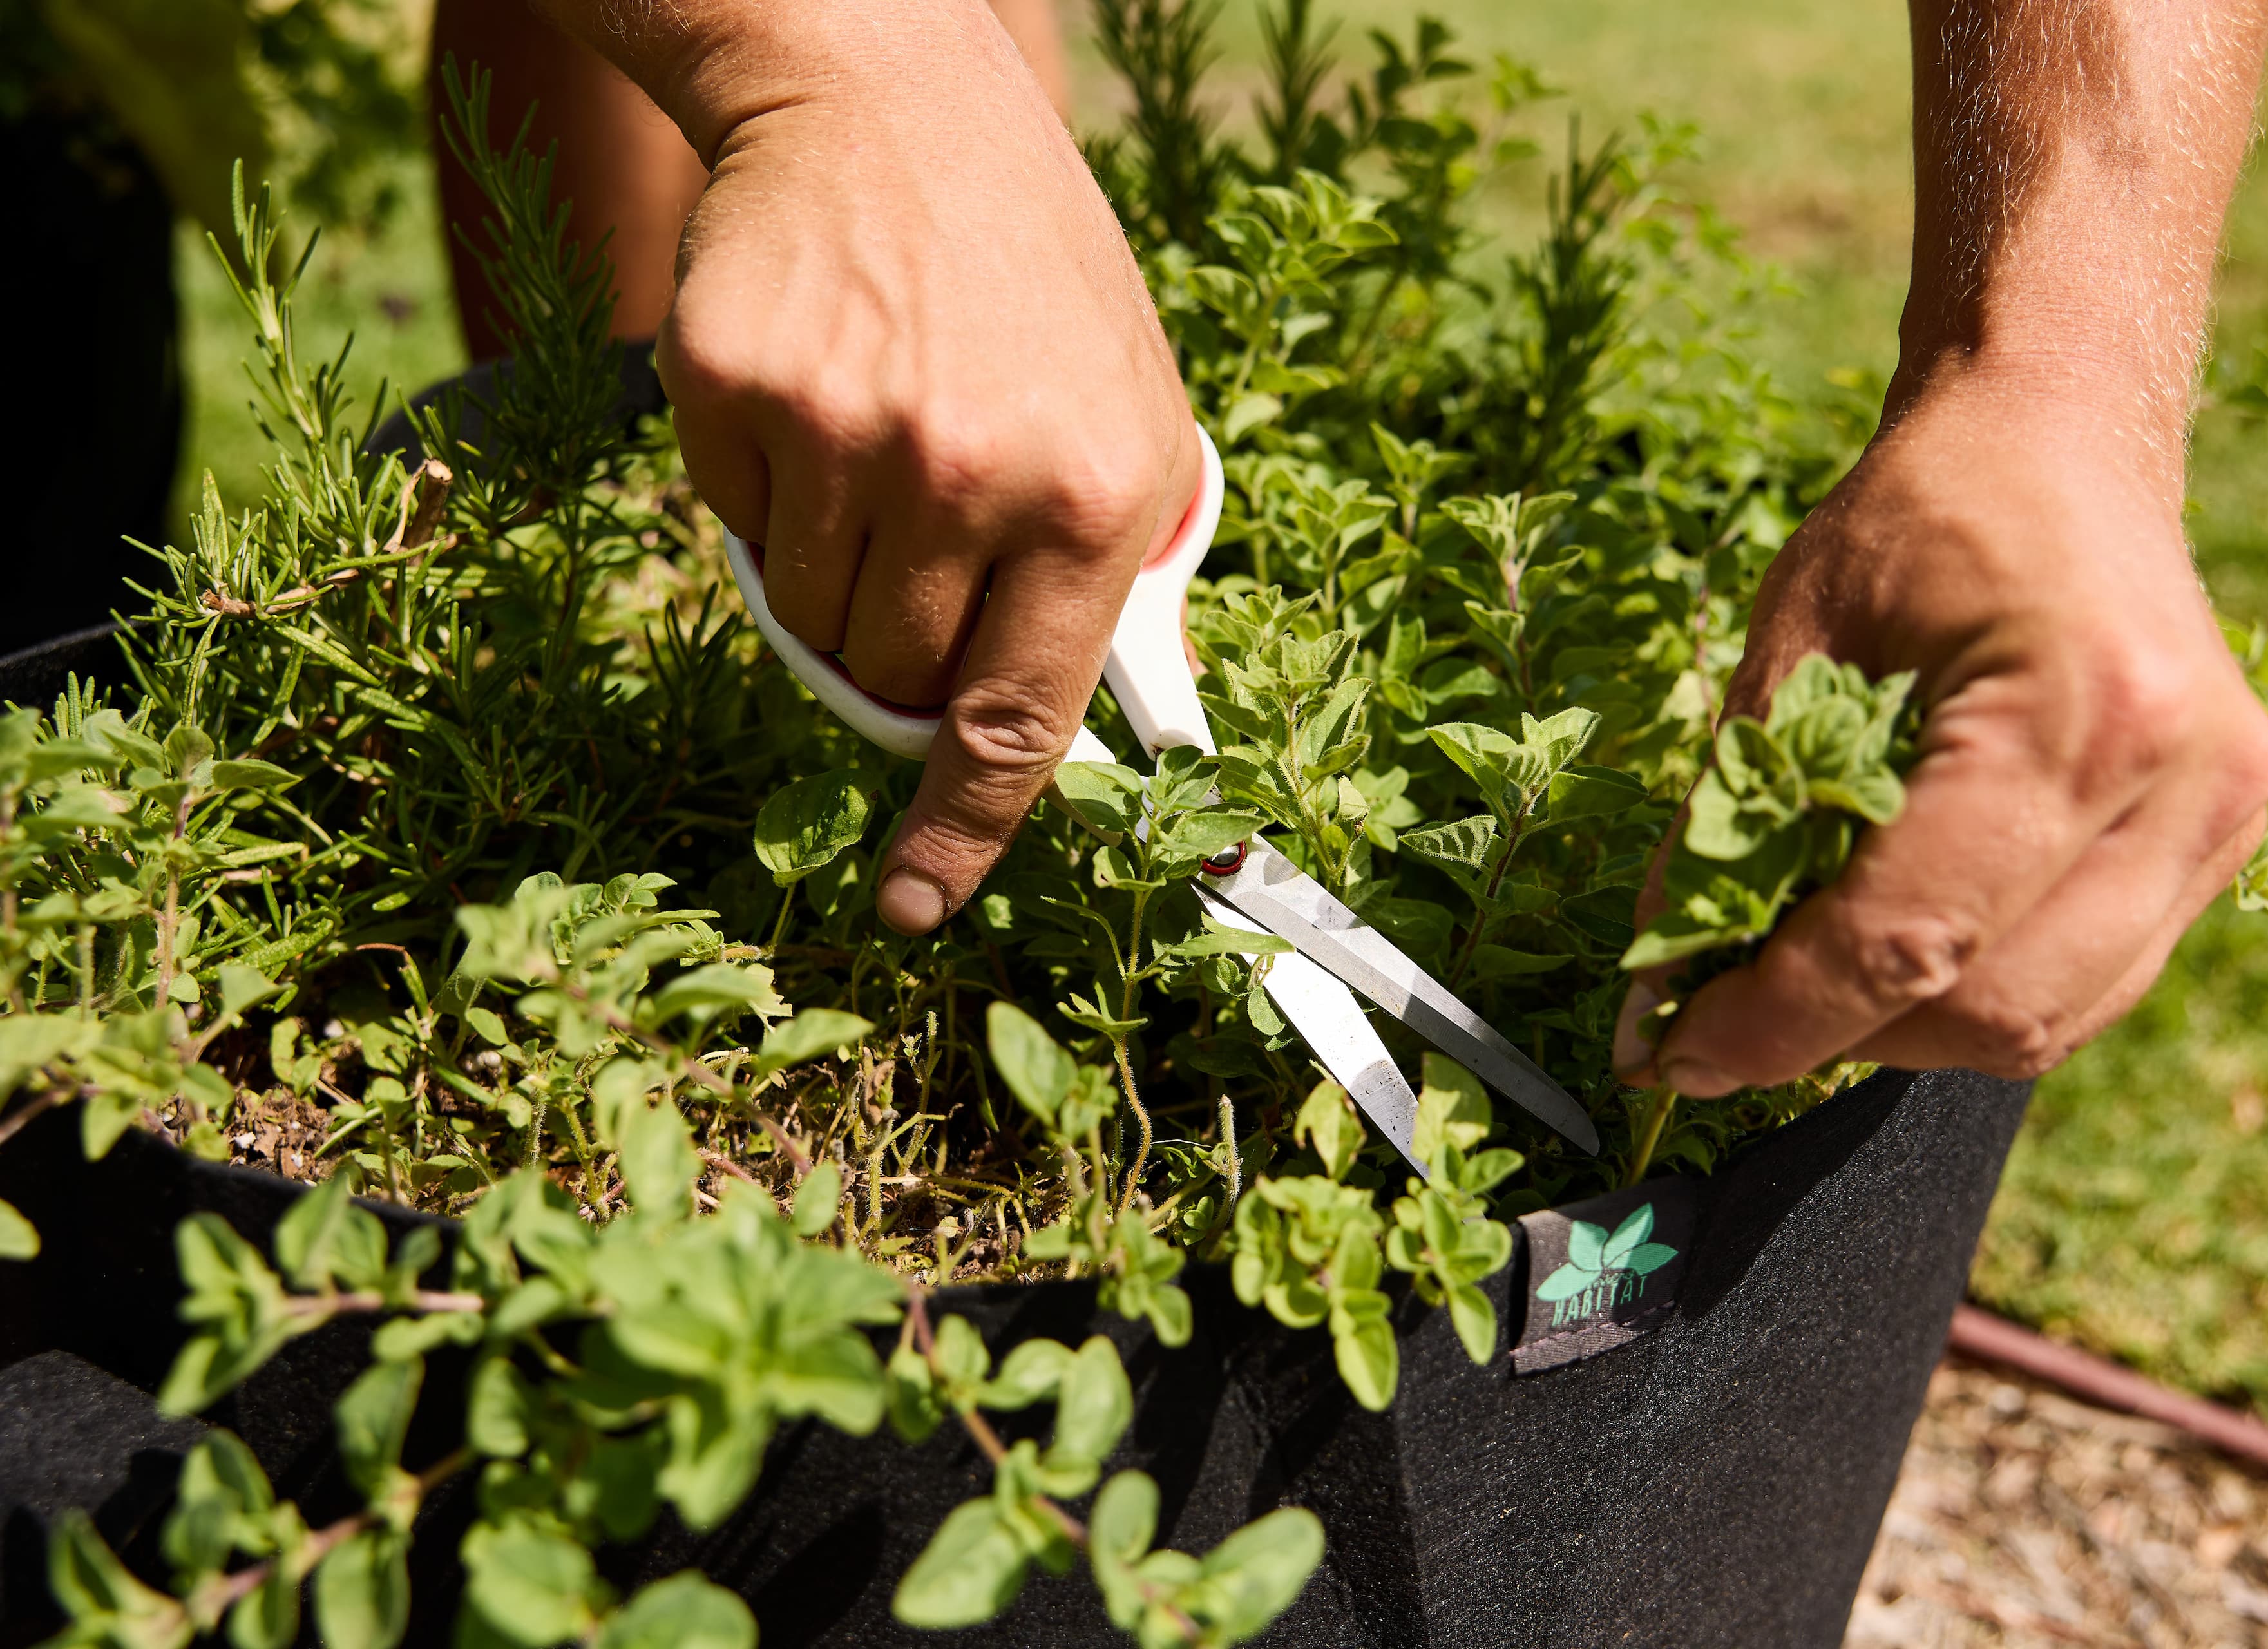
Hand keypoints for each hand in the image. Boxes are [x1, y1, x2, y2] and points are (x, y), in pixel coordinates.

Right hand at [647, 0, 1199, 933]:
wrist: (887, 101)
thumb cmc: (1030, 273)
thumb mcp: (1134, 406)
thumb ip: (1119, 570)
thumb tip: (1103, 727)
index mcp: (1095, 493)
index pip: (1019, 719)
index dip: (964, 834)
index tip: (913, 910)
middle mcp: (971, 476)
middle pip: (891, 683)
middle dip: (896, 663)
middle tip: (915, 567)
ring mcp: (843, 435)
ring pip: (804, 622)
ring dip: (832, 586)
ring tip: (877, 460)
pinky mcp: (734, 394)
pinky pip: (736, 532)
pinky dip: (769, 503)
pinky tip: (818, 403)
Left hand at [1612, 365, 2267, 1093]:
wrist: (2057, 437)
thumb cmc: (1918, 521)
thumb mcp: (1789, 647)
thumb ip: (1728, 822)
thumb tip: (1657, 991)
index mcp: (2082, 710)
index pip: (1908, 934)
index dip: (1777, 1018)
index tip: (1670, 1058)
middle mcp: (2186, 780)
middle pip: (1988, 1003)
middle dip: (1835, 1035)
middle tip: (1722, 1016)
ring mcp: (2226, 818)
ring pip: (2042, 1021)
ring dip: (1904, 1030)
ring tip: (1808, 976)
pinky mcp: (2226, 842)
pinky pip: (2088, 986)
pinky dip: (1976, 996)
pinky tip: (1899, 950)